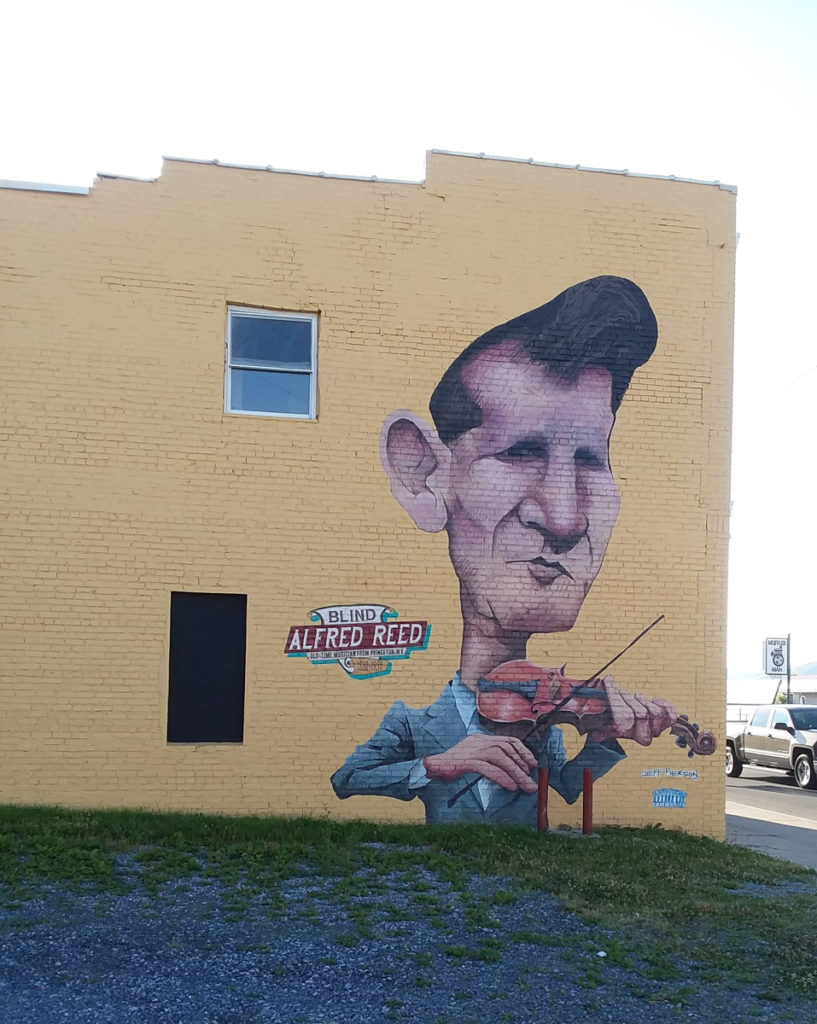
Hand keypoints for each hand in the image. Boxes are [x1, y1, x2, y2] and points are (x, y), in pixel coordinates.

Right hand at [423, 733, 537, 791]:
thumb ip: (489, 763)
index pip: (506, 740)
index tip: (532, 764)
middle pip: (505, 748)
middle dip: (522, 765)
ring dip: (515, 772)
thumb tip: (512, 776)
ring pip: (499, 756)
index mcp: (480, 740)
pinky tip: (510, 786)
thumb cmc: (451, 768)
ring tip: (524, 786)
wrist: (429, 768)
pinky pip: (486, 767)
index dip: (522, 751)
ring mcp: (470, 750)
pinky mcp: (464, 761)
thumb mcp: (473, 761)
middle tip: (531, 782)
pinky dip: (501, 777)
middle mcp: (477, 741)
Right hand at [588, 675, 675, 746]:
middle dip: (630, 699)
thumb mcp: (602, 720)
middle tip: (622, 691)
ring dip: (644, 701)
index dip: (615, 696)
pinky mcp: (665, 722)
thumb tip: (593, 723)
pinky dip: (665, 705)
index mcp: (626, 734)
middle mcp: (643, 735)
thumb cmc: (614, 720)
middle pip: (641, 714)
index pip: (624, 716)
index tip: (608, 681)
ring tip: (636, 696)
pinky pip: (671, 715)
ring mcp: (656, 729)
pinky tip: (655, 700)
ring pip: (656, 713)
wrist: (631, 724)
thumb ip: (598, 720)